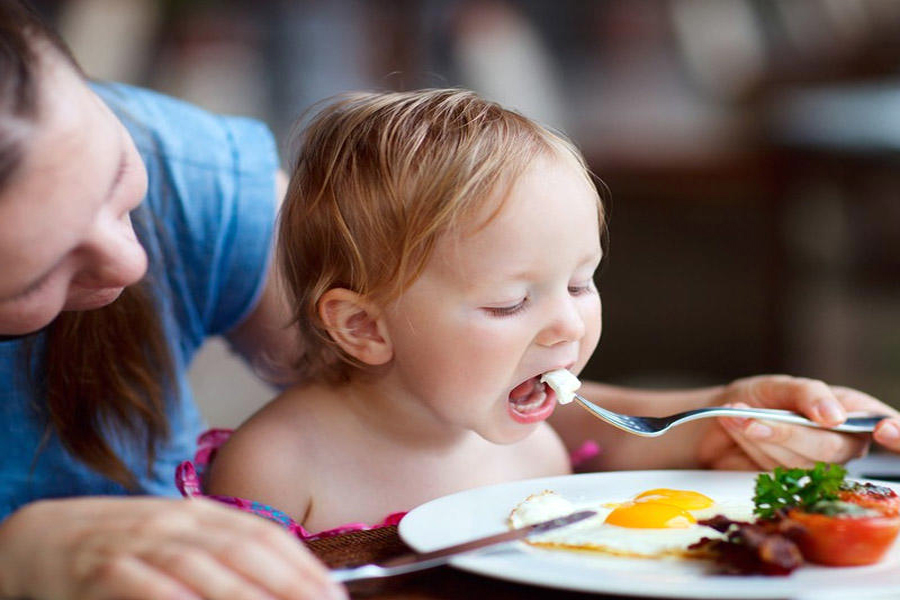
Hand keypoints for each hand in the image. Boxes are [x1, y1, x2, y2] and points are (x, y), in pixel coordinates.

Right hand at [0, 496, 345, 599]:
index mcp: (204, 514)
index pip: (266, 537)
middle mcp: (179, 523)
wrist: (47, 536)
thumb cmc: (129, 545)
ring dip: (244, 595)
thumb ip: (227, 554)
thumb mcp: (183, 538)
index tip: (335, 596)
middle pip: (244, 552)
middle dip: (289, 584)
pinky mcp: (104, 568)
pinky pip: (145, 585)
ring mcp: (142, 543)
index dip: (304, 566)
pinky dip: (175, 598)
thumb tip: (287, 578)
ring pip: (202, 568)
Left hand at [697, 375, 896, 470]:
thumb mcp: (779, 385)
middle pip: (830, 448)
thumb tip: (835, 415)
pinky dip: (752, 449)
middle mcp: (842, 441)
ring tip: (739, 417)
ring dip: (761, 438)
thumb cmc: (757, 398)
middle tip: (753, 418)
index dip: (895, 430)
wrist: (720, 419)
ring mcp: (818, 466)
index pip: (885, 423)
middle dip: (788, 432)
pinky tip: (740, 430)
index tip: (884, 428)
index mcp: (851, 411)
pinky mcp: (792, 484)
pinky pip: (776, 474)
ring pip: (799, 463)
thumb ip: (807, 394)